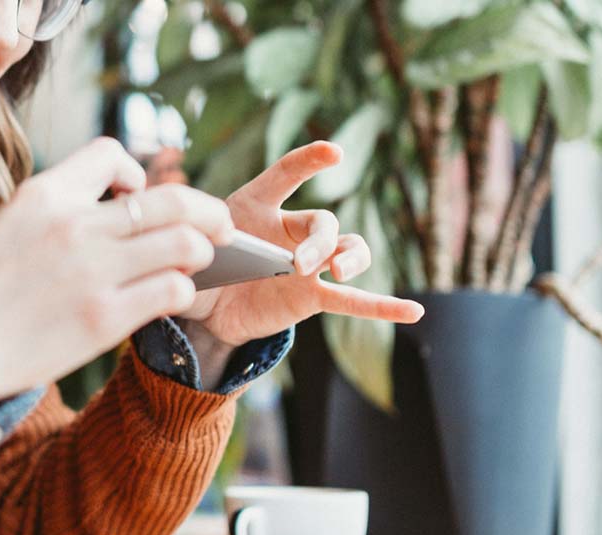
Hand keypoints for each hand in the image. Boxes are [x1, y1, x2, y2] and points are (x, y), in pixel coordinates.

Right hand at [0, 138, 236, 401]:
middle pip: (171, 199)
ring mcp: (92, 272)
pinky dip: (183, 289)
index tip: (136, 197)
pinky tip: (173, 295)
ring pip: (184, 242)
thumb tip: (124, 206)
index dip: (136, 174)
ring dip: (200, 250)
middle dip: (206, 211)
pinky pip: (172, 290)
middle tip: (219, 226)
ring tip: (196, 262)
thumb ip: (63, 208)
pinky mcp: (104, 319)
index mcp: (44, 194)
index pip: (113, 155)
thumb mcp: (9, 224)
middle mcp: (73, 225)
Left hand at [177, 142, 424, 349]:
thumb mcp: (186, 249)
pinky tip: (414, 313)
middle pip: (323, 223)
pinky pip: (353, 301)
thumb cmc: (197, 263)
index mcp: (257, 205)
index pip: (285, 175)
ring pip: (347, 251)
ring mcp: (307, 264)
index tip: (333, 154)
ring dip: (350, 259)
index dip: (309, 161)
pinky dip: (384, 307)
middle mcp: (291, 230)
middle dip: (319, 242)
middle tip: (300, 263)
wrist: (204, 307)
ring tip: (338, 272)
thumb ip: (193, 245)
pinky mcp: (312, 297)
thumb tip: (192, 252)